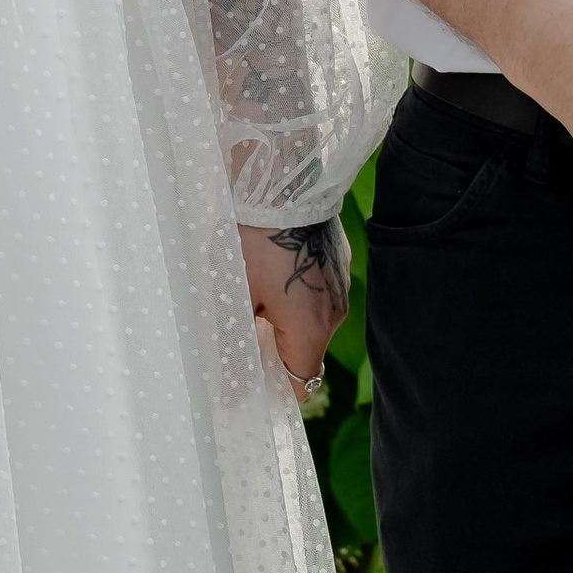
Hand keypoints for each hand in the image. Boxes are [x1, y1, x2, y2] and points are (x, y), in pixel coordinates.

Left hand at [240, 217, 350, 384]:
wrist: (275, 178)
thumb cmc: (250, 238)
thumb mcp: (233, 295)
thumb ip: (234, 347)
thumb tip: (231, 395)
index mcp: (313, 327)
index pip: (300, 383)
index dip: (271, 387)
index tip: (243, 379)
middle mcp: (336, 310)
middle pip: (304, 351)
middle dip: (270, 349)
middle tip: (236, 332)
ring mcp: (340, 282)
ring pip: (308, 320)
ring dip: (280, 318)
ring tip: (246, 293)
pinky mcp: (337, 259)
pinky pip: (315, 291)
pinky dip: (292, 292)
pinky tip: (265, 269)